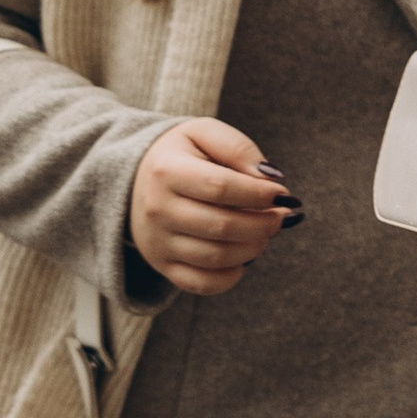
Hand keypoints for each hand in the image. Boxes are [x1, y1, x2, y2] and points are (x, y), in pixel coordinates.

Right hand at [130, 118, 299, 295]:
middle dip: (264, 223)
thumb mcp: (204, 133)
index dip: (258, 193)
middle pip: (222, 227)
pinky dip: (232, 276)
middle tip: (281, 215)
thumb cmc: (181, 154)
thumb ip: (238, 148)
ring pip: (216, 258)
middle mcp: (158, 210)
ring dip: (254, 247)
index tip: (281, 193)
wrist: (135, 179)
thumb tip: (269, 177)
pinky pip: (202, 284)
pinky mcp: (163, 265)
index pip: (221, 187)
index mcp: (167, 171)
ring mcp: (158, 242)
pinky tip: (244, 256)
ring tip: (265, 231)